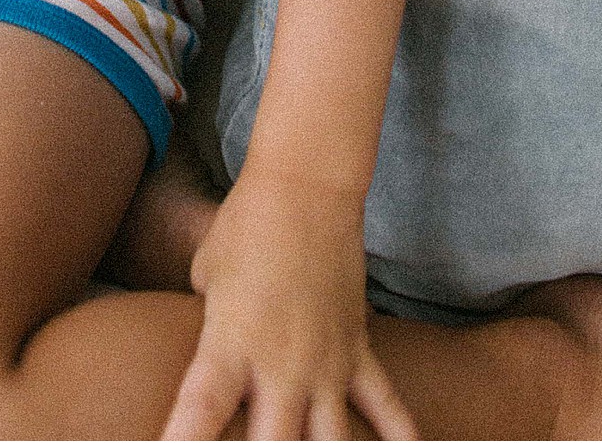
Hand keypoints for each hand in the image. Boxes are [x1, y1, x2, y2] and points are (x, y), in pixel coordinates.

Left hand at [160, 172, 416, 440]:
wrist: (306, 185)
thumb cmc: (243, 226)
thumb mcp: (205, 276)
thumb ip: (208, 329)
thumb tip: (210, 359)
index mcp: (229, 345)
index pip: (199, 413)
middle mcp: (280, 366)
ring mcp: (325, 364)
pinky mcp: (359, 351)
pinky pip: (387, 410)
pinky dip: (402, 442)